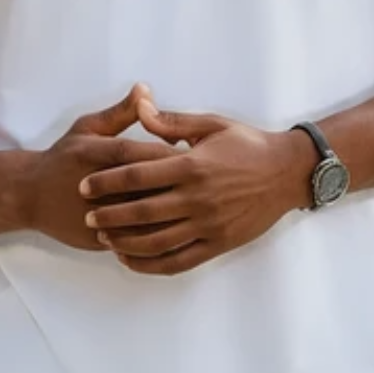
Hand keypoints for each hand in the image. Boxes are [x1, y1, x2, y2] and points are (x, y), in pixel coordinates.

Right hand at [19, 86, 179, 250]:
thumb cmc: (65, 157)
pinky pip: (134, 243)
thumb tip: (146, 90)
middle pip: (147, 189)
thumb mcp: (88, 128)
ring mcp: (97, 216)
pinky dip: (156, 237)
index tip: (194, 153)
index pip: (142, 155)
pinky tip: (177, 230)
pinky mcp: (98, 239)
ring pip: (143, 221)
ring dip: (172, 216)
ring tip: (195, 208)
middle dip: (177, 187)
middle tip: (205, 184)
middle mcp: (98, 186)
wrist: (31, 195)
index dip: (170, 155)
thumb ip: (120, 113)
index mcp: (98, 154)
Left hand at [78, 90, 317, 275]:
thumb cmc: (248, 144)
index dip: (106, 182)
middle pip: (141, 211)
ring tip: (105, 239)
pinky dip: (151, 264)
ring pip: (156, 241)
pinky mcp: (217, 244)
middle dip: (109, 215)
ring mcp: (208, 224)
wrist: (288, 172)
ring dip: (126, 242)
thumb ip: (172, 121)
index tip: (85, 185)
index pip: (138, 175)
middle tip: (87, 216)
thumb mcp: (211, 124)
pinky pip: (178, 261)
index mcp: (192, 165)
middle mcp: (198, 198)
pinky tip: (132, 260)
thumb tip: (140, 108)